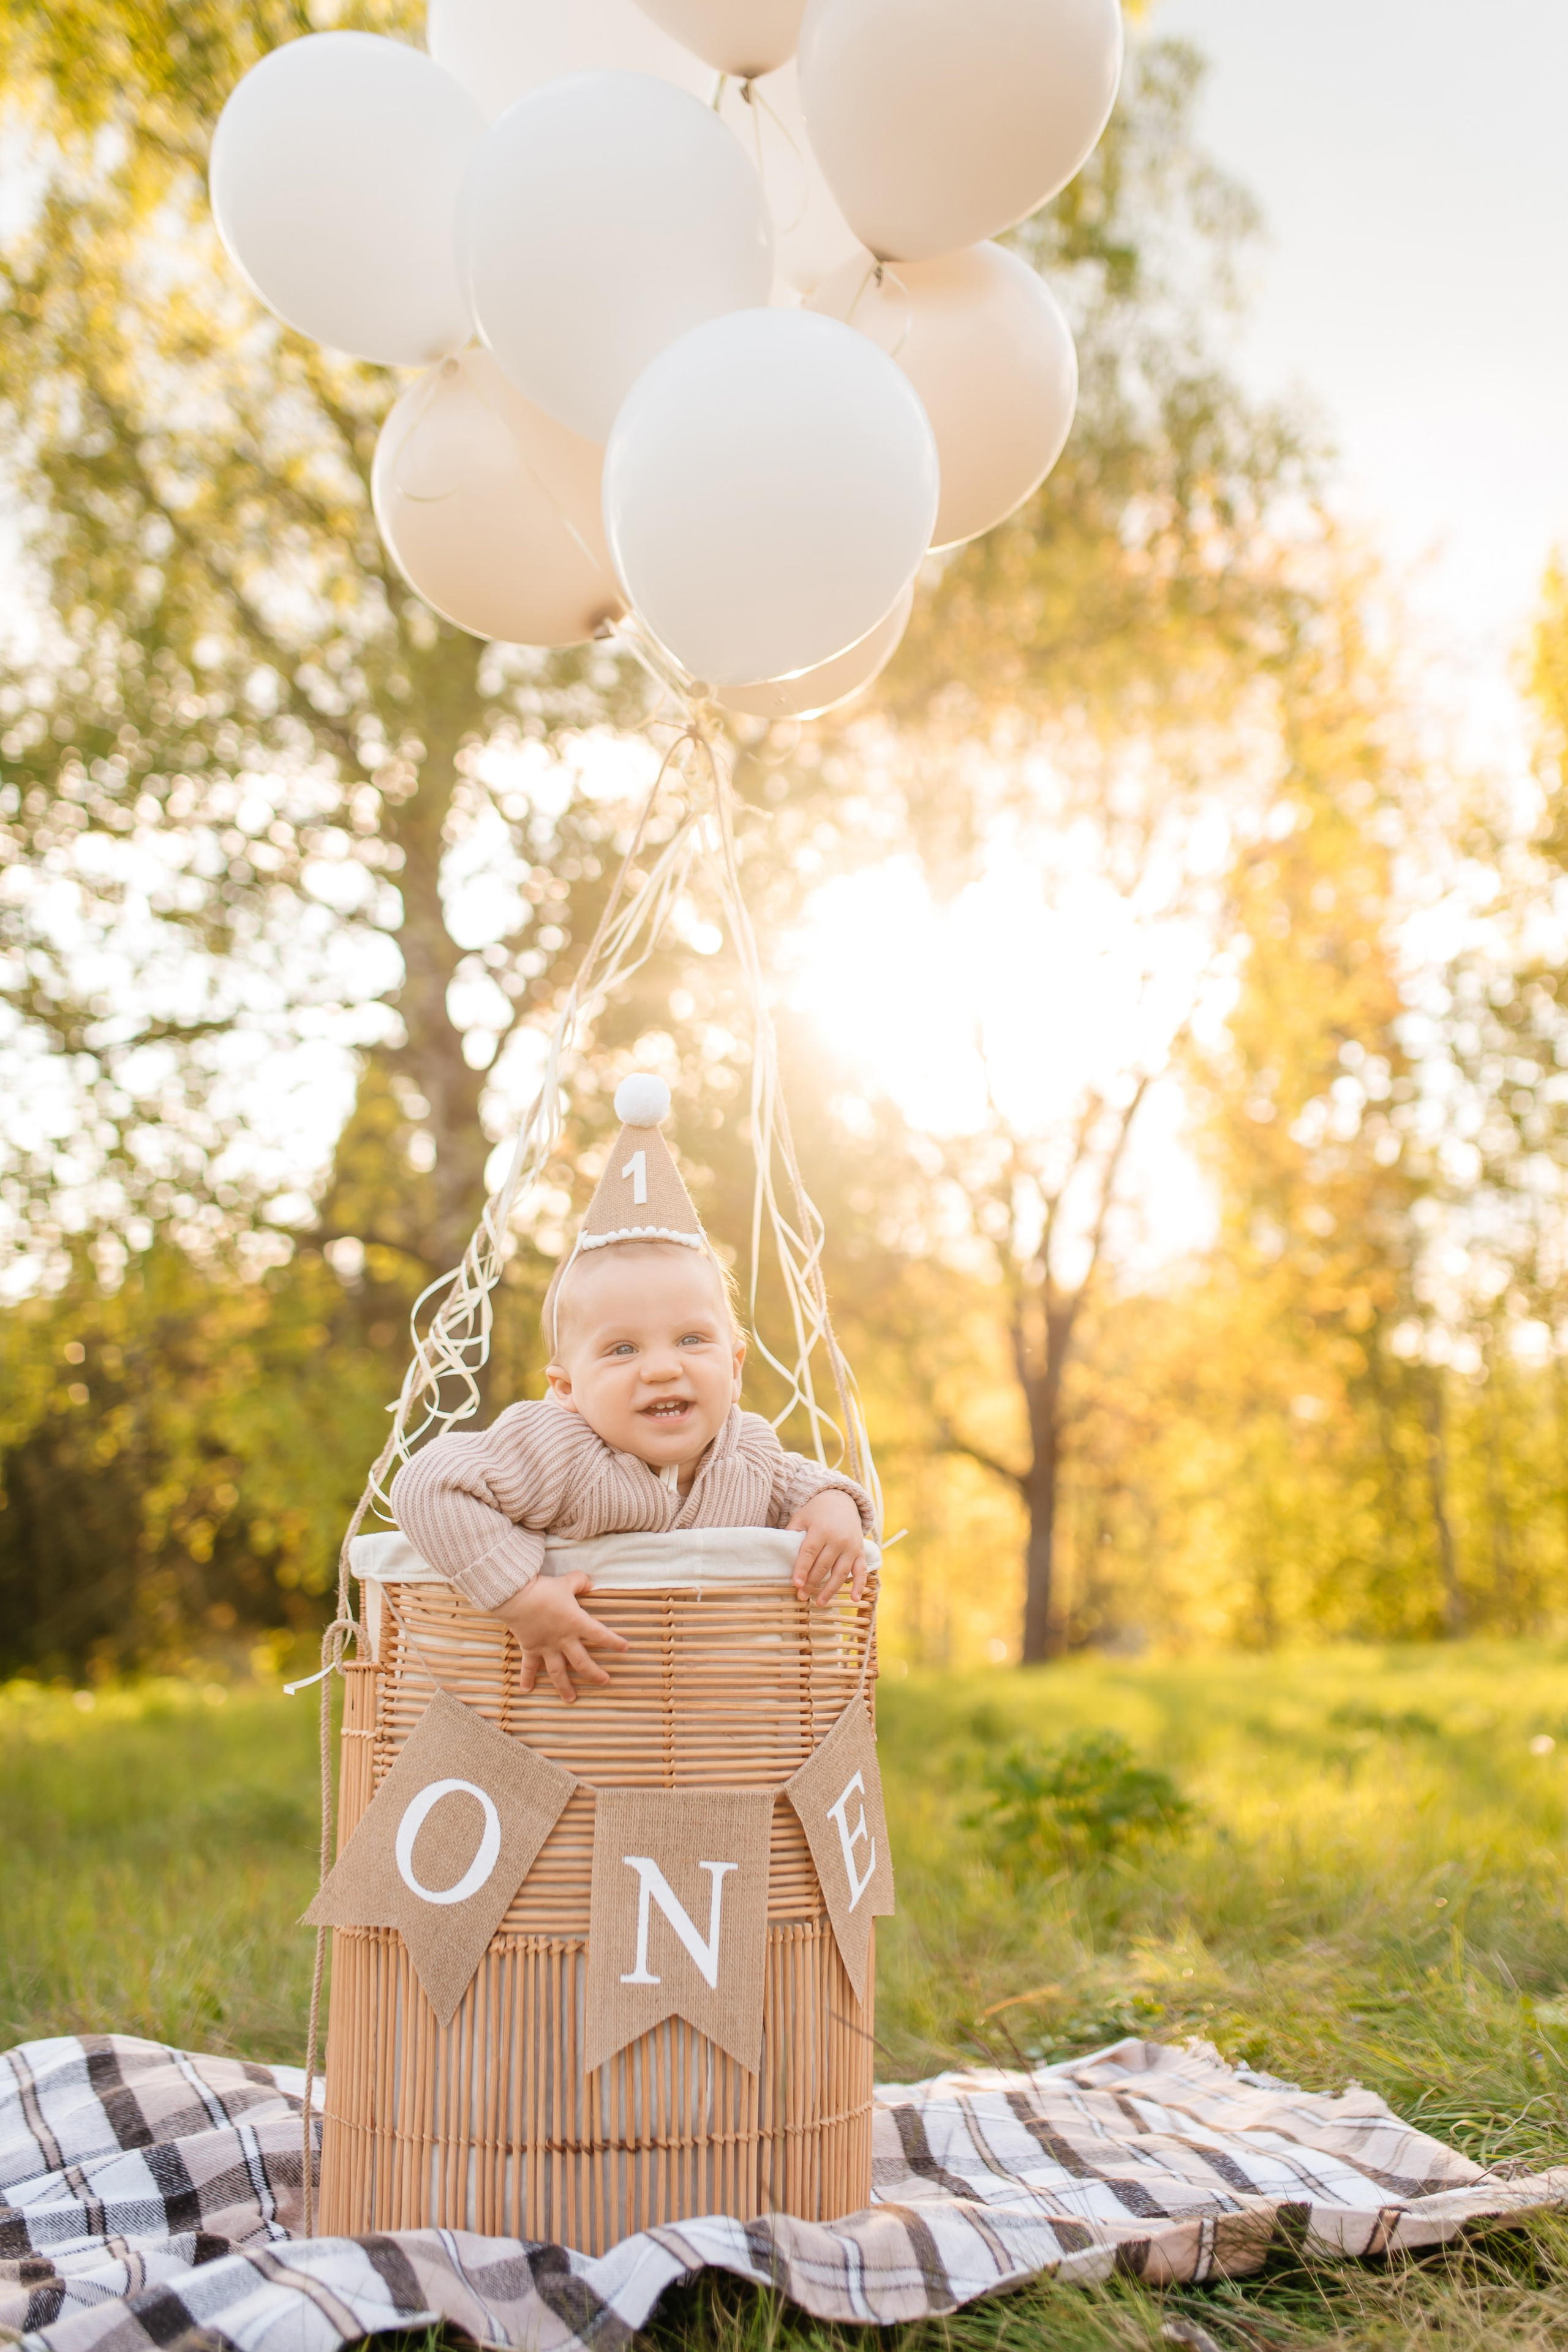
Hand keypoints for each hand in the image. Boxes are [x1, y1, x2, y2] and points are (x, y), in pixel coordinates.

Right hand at [492, 1571, 628, 1704]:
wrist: (518, 1597)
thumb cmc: (544, 1589)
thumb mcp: (566, 1582)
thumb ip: (580, 1582)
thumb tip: (589, 1582)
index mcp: (576, 1623)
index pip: (601, 1635)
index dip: (614, 1642)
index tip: (625, 1649)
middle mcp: (564, 1639)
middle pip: (582, 1662)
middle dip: (594, 1674)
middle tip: (605, 1681)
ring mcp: (547, 1647)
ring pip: (558, 1672)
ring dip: (564, 1687)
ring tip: (571, 1699)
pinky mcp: (530, 1648)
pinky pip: (529, 1666)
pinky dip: (527, 1678)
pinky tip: (526, 1689)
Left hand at [787, 1489, 868, 1607]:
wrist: (842, 1501)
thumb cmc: (817, 1512)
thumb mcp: (802, 1516)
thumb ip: (792, 1532)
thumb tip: (781, 1551)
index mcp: (821, 1529)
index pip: (810, 1552)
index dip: (802, 1569)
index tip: (796, 1584)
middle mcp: (838, 1539)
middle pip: (823, 1565)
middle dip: (812, 1583)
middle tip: (801, 1596)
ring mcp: (851, 1547)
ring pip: (841, 1572)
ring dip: (830, 1590)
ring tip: (819, 1603)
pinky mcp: (860, 1552)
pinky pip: (861, 1571)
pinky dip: (859, 1585)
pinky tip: (854, 1599)